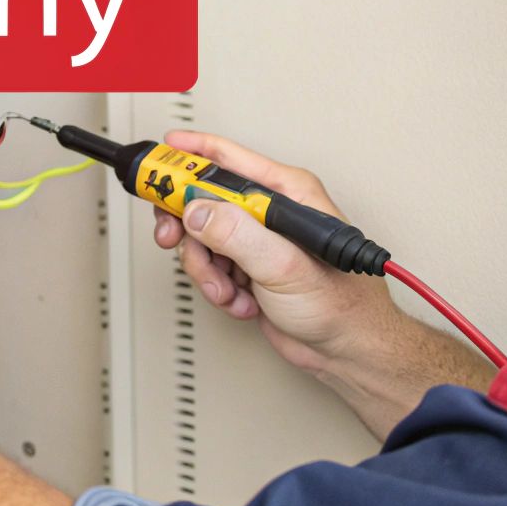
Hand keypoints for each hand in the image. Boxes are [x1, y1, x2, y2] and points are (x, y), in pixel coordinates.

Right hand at [153, 130, 399, 378]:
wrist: (347, 351)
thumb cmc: (342, 305)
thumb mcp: (284, 265)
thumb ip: (237, 235)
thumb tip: (197, 210)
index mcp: (287, 193)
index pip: (228, 160)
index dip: (190, 154)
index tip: (159, 155)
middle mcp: (270, 212)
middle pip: (205, 199)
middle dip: (186, 224)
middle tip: (171, 235)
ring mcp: (257, 241)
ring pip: (202, 239)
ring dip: (207, 270)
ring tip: (228, 289)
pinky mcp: (248, 268)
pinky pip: (211, 267)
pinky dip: (218, 289)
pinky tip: (243, 302)